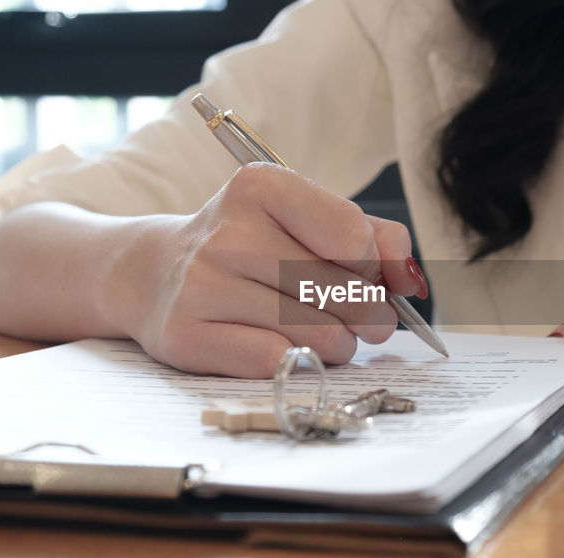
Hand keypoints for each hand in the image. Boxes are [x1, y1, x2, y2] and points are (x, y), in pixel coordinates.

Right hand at [107, 163, 423, 377]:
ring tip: (326, 334)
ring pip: (319, 335)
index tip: (363, 274)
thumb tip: (409, 280)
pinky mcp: (186, 336)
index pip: (355, 240)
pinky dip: (298, 363)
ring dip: (340, 345)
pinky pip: (278, 363)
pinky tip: (286, 347)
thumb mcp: (308, 220)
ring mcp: (202, 285)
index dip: (375, 268)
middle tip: (361, 319)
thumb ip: (375, 237)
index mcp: (260, 187)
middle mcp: (228, 232)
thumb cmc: (251, 246)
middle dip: (368, 315)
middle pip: (344, 293)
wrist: (155, 274)